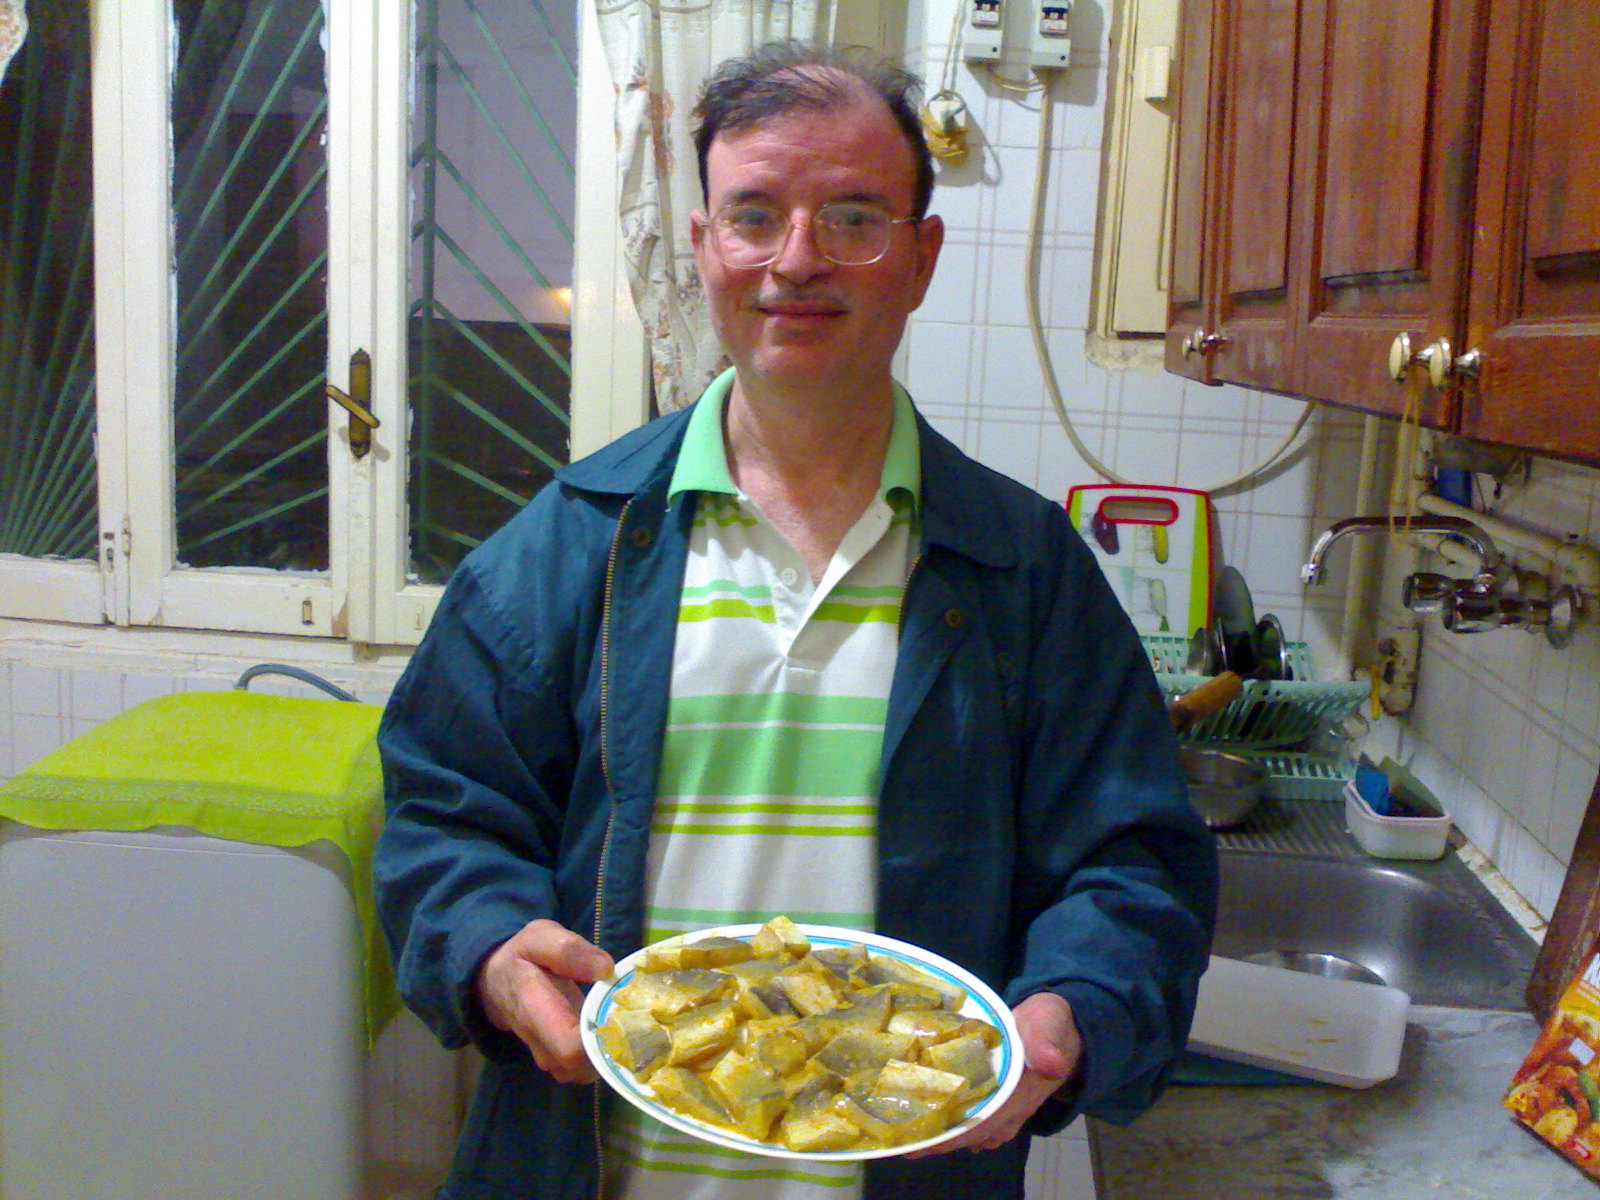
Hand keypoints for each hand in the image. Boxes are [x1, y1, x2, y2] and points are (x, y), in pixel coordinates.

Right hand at [477, 918, 614, 1082]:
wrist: (493, 980)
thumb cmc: (520, 957)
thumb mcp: (538, 937)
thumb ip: (568, 950)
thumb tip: (605, 969)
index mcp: (536, 1010)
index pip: (569, 1047)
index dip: (597, 1040)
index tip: (620, 1017)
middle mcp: (540, 1041)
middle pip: (578, 1068)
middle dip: (608, 1051)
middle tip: (629, 1023)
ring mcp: (546, 1054)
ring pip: (579, 1073)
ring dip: (604, 1057)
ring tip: (622, 1027)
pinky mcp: (553, 1057)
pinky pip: (578, 1069)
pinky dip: (596, 1057)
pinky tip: (609, 1031)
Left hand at [908, 991, 1081, 1155]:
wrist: (1063, 1024)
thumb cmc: (1049, 1022)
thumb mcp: (1048, 1024)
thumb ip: (1046, 1043)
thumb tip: (1051, 1064)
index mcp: (1020, 1093)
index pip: (985, 1121)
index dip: (954, 1134)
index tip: (923, 1142)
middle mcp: (1013, 1107)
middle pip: (974, 1131)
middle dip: (942, 1139)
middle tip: (906, 1144)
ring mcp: (1009, 1106)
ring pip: (976, 1129)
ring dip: (949, 1134)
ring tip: (916, 1137)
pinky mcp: (1003, 1097)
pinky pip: (980, 1119)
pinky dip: (959, 1124)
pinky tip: (941, 1124)